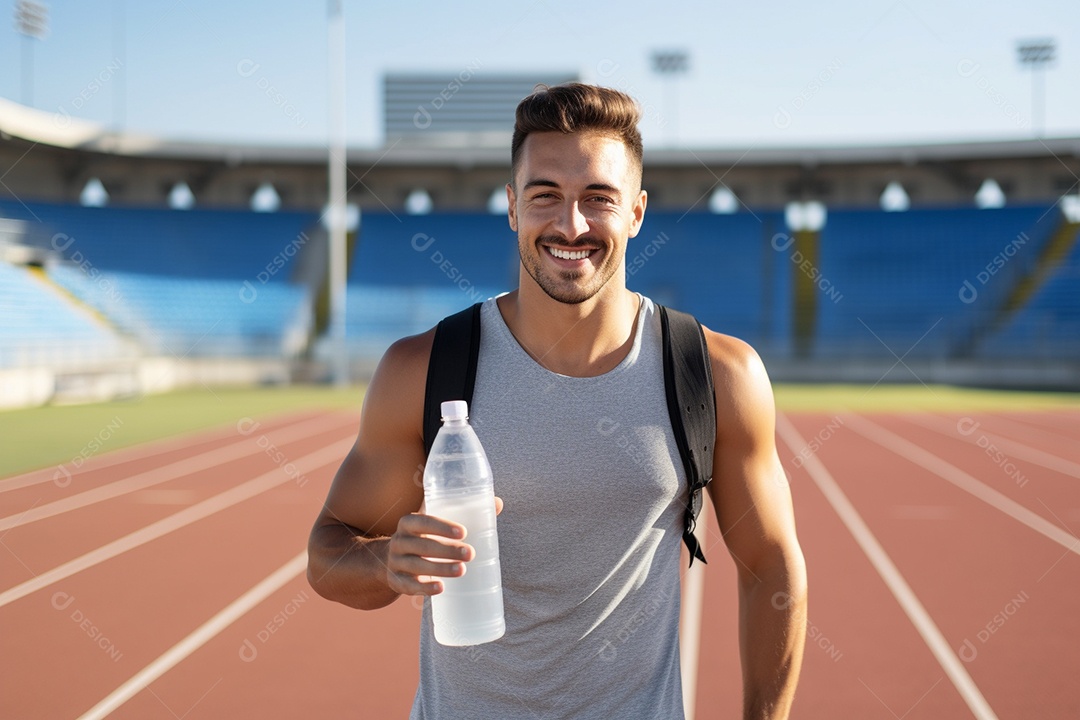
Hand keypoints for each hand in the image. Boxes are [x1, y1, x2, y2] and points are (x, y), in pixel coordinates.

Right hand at [384, 496, 502, 596]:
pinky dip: (424, 588)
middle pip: (423, 545)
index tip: (463, 532)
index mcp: (408, 523)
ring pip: (417, 566)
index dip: (441, 526)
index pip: (422, 521)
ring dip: (440, 568)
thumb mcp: (434, 524)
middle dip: (447, 550)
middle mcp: (399, 541)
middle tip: (470, 554)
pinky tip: (440, 588)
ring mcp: (395, 563)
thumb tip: (498, 503)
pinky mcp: (396, 582)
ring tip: (462, 570)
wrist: (388, 560)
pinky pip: (409, 585)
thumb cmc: (422, 537)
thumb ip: (462, 513)